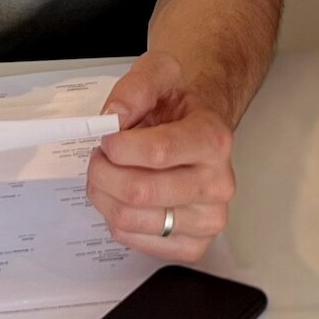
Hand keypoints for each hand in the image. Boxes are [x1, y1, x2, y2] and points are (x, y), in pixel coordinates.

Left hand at [86, 51, 235, 262]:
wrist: (202, 123)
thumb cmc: (180, 103)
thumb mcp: (160, 73)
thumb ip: (135, 88)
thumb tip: (113, 116)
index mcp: (214, 140)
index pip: (158, 153)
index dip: (118, 147)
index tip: (107, 137)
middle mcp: (218, 184)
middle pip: (140, 192)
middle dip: (103, 171)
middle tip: (100, 156)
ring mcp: (208, 219)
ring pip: (130, 220)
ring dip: (103, 196)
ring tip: (109, 174)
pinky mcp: (193, 245)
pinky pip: (133, 241)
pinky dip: (114, 219)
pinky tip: (123, 198)